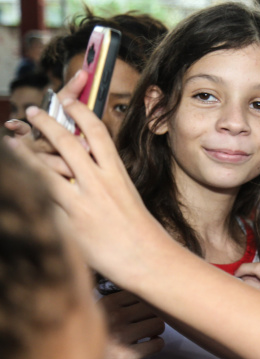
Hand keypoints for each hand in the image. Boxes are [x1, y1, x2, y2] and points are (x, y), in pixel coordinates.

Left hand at [5, 83, 173, 288]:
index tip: (68, 100)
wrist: (149, 258)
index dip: (81, 112)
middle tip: (32, 110)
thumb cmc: (140, 232)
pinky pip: (45, 195)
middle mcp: (101, 181)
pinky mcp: (73, 220)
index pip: (98, 133)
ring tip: (13, 137)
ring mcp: (86, 200)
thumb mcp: (127, 197)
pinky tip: (15, 173)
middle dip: (48, 122)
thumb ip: (106, 181)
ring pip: (51, 165)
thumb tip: (86, 170)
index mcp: (117, 173)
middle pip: (70, 142)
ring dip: (29, 148)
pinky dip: (28, 180)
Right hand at [99, 291, 165, 358]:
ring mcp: (121, 337)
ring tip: (147, 333)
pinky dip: (157, 344)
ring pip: (158, 325)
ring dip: (156, 329)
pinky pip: (157, 344)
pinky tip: (148, 344)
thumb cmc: (90, 334)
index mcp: (109, 302)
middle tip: (146, 322)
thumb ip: (117, 299)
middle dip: (153, 315)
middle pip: (154, 308)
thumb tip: (146, 287)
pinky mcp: (126, 356)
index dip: (146, 302)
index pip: (143, 293)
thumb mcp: (97, 309)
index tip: (142, 310)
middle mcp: (115, 317)